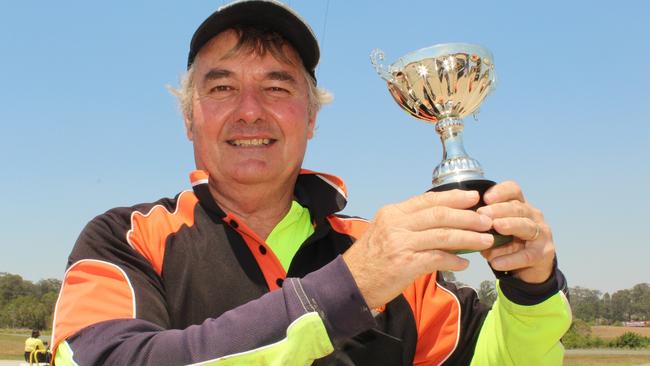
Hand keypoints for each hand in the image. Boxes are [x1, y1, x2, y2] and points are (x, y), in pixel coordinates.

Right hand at [343, 189, 493, 307]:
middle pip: (439, 215)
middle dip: (467, 217)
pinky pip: (437, 258)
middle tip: (487, 220)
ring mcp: (400, 243)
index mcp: (392, 213)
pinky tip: (464, 263)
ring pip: (443, 235)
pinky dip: (453, 260)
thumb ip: (409, 223)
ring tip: (485, 240)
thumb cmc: (370, 259)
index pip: (428, 200)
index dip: (453, 197)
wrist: (350, 282)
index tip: (473, 197)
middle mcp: (396, 224)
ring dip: (468, 238)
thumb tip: (441, 220)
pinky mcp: (405, 264)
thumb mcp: (385, 231)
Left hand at [477, 181, 555, 283]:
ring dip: (510, 225)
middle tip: (482, 213)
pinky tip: (496, 262)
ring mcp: (541, 233)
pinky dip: (511, 259)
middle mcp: (532, 215)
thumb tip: (465, 225)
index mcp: (519, 205)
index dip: (500, 191)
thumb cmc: (507, 243)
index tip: (484, 197)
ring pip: (526, 226)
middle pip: (518, 207)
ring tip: (496, 227)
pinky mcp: (543, 253)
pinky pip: (527, 255)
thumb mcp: (494, 231)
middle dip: (499, 209)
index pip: (513, 190)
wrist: (529, 267)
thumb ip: (483, 225)